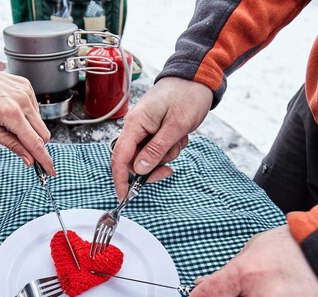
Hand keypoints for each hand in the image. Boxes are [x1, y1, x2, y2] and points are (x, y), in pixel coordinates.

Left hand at [0, 69, 54, 175]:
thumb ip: (12, 145)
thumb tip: (29, 159)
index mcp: (10, 113)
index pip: (34, 142)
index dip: (44, 159)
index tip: (50, 171)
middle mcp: (22, 101)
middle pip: (43, 134)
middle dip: (37, 146)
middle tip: (25, 150)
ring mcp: (26, 92)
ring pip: (40, 122)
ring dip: (31, 130)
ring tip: (10, 124)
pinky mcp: (27, 86)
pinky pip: (35, 109)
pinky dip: (28, 116)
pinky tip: (13, 112)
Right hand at [111, 77, 212, 200]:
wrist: (198, 78)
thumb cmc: (187, 95)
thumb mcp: (176, 126)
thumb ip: (156, 149)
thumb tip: (139, 170)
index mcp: (135, 124)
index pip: (120, 158)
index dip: (121, 179)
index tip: (124, 196)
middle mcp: (136, 127)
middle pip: (134, 160)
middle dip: (153, 166)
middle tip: (169, 169)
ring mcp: (144, 128)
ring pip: (148, 156)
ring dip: (166, 155)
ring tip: (180, 139)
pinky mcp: (153, 129)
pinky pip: (157, 148)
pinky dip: (170, 147)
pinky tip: (180, 136)